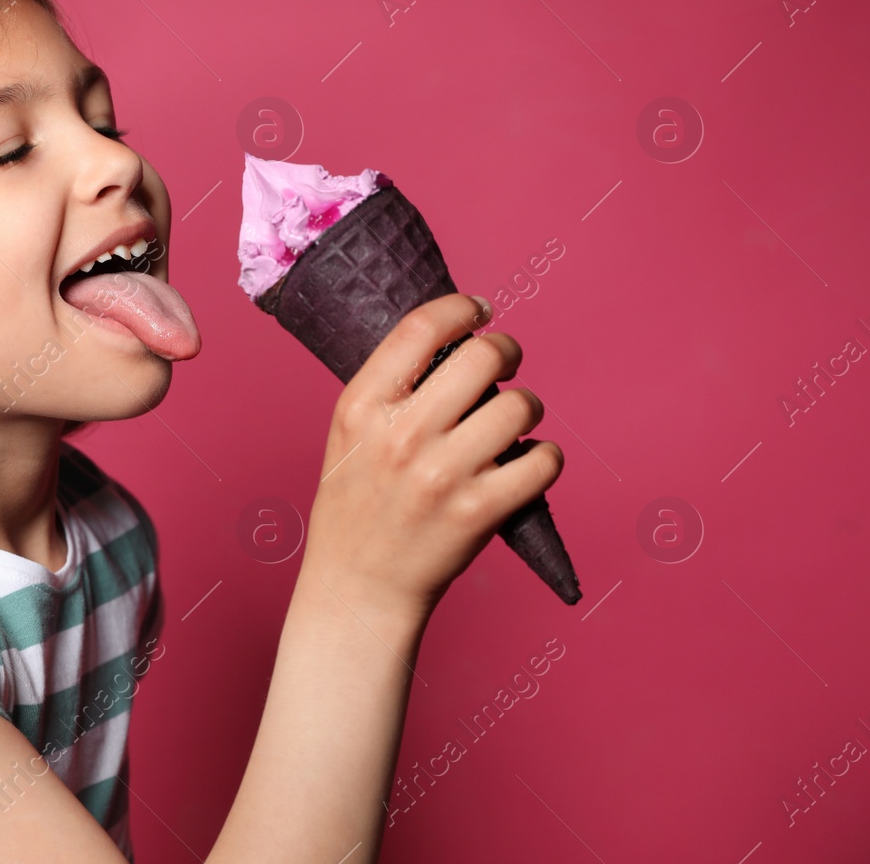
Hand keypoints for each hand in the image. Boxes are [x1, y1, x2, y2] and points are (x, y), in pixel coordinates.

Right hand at [302, 293, 563, 624]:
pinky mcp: (479, 512)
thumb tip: (455, 338)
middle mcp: (401, 435)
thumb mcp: (350, 433)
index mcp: (361, 406)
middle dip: (506, 351)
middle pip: (481, 357)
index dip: (461, 309)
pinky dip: (544, 458)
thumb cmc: (357, 502)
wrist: (358, 584)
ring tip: (514, 422)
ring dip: (528, 407)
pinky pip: (542, 461)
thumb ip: (391, 387)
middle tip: (506, 362)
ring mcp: (442, 475)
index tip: (478, 312)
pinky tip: (527, 463)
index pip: (421, 328)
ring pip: (520, 406)